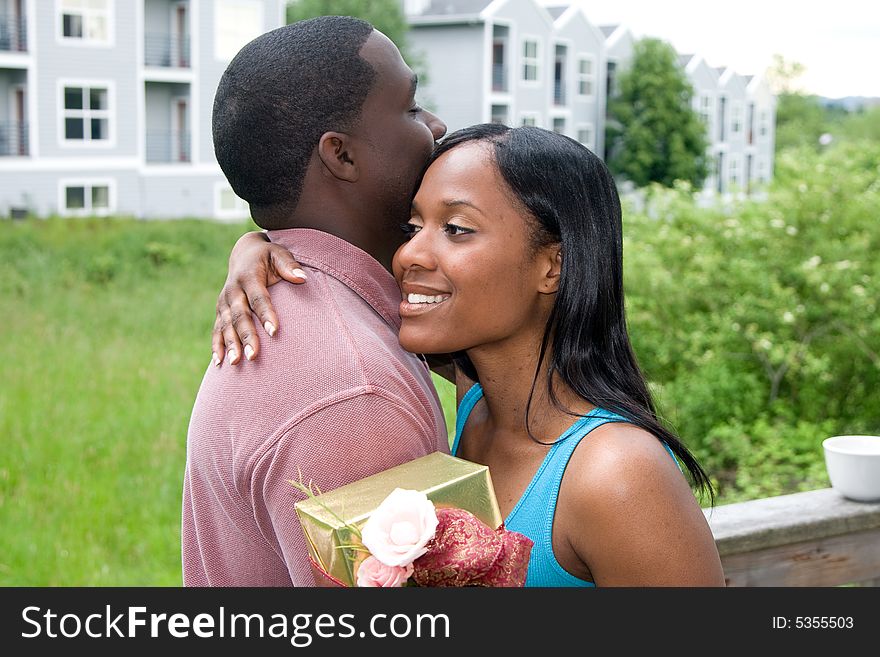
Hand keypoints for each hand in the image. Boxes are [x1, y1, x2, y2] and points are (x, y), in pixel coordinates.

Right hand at [212, 231, 306, 365]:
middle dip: (246, 336)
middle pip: (239, 316)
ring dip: (230, 344)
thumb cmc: (268, 257)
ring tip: (237, 363)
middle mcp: (233, 290)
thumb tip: (302, 278)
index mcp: (248, 276)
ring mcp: (224, 302)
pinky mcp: (220, 311)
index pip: (258, 297)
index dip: (266, 314)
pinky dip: (217, 345)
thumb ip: (289, 265)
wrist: (244, 254)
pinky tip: (219, 363)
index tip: (274, 331)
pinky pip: (216, 329)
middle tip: (254, 356)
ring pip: (225, 325)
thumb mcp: (279, 253)